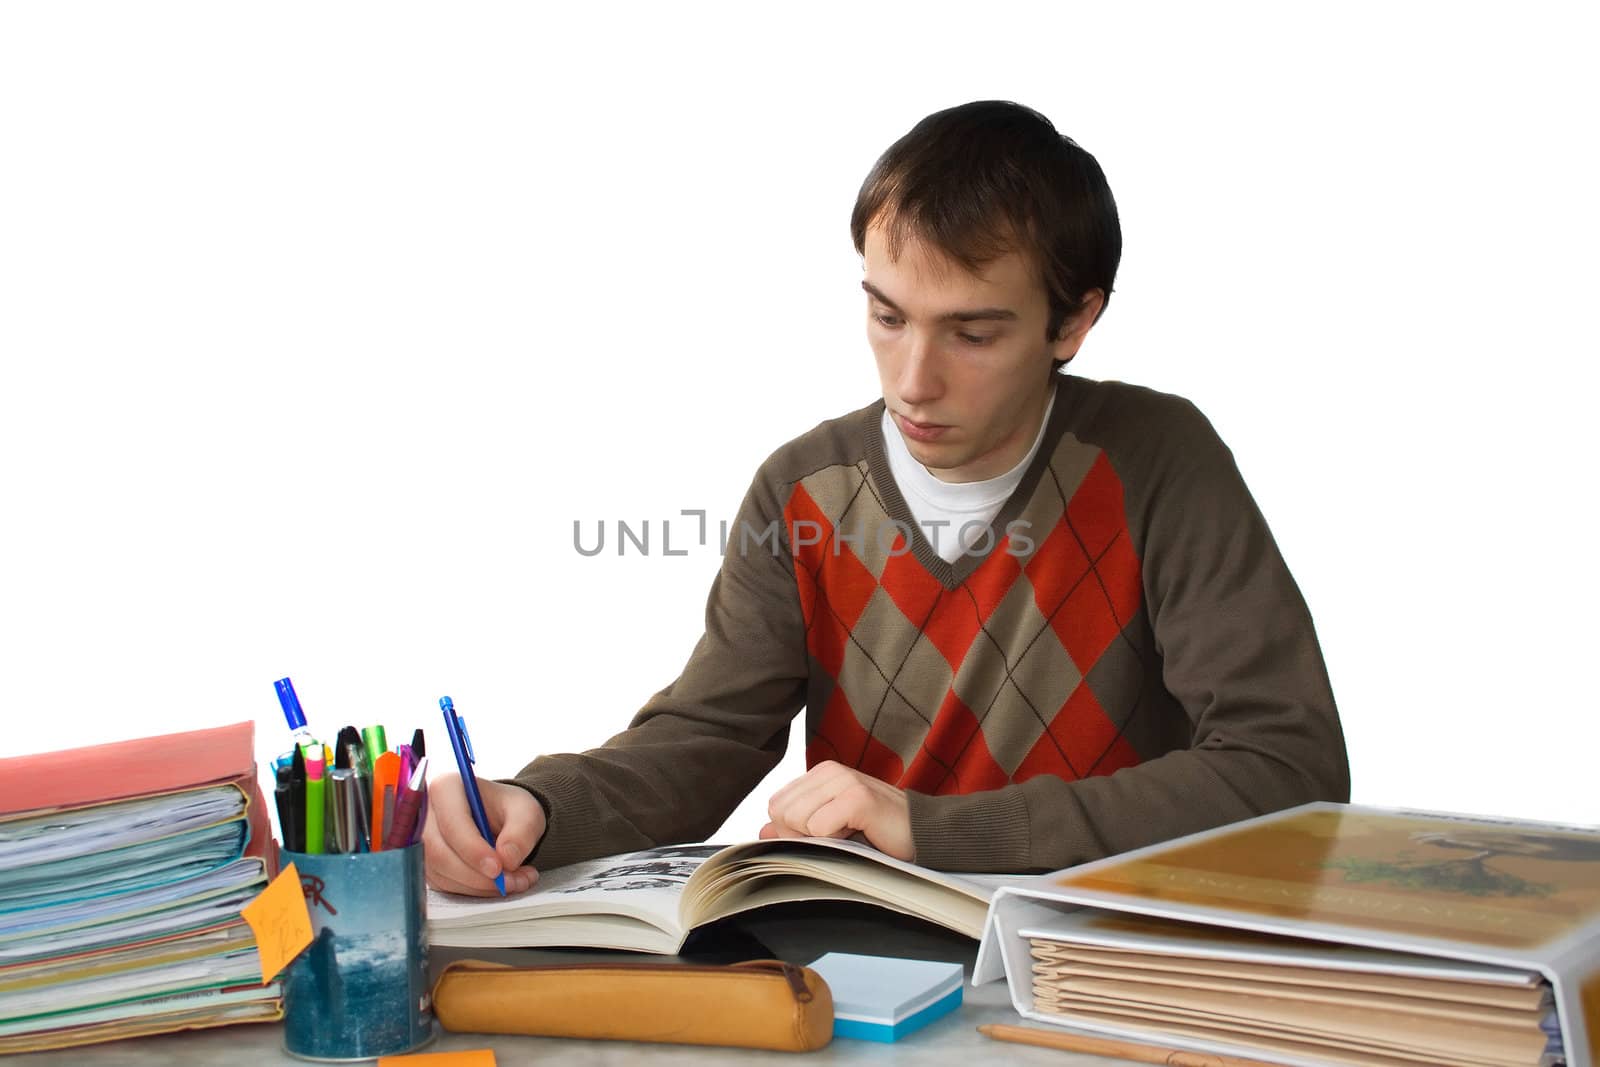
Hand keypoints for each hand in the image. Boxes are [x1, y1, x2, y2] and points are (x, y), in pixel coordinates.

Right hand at [422, 772, 545, 895]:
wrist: (502, 819)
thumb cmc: (508, 809)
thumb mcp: (526, 811)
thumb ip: (522, 830)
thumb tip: (507, 858)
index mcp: (446, 788)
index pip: (451, 824)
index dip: (473, 849)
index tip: (498, 868)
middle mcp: (426, 814)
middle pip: (440, 853)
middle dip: (477, 875)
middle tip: (510, 881)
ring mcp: (423, 842)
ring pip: (442, 874)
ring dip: (480, 886)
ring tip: (515, 881)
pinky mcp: (429, 865)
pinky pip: (446, 885)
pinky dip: (475, 890)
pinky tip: (499, 884)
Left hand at [758, 760, 912, 860]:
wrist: (922, 833)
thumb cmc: (878, 831)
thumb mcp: (830, 827)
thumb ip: (796, 827)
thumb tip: (763, 830)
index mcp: (820, 774)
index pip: (776, 805)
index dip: (792, 830)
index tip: (824, 833)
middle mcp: (829, 771)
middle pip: (782, 814)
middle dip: (803, 835)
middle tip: (838, 835)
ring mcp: (844, 781)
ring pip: (797, 820)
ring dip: (822, 838)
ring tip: (851, 832)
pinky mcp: (858, 797)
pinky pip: (819, 828)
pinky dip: (836, 840)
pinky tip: (859, 832)